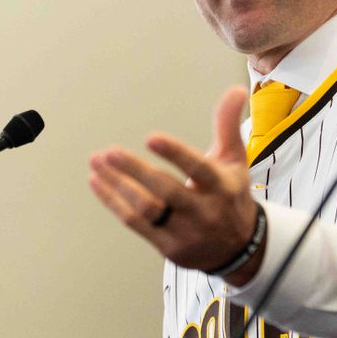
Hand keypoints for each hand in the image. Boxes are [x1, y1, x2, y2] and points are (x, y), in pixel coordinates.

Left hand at [88, 86, 262, 284]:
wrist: (239, 249)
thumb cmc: (230, 195)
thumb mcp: (235, 161)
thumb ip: (228, 125)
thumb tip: (236, 89)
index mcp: (221, 187)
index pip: (198, 169)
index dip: (175, 154)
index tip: (152, 138)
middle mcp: (204, 211)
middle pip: (166, 191)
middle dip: (136, 171)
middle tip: (110, 152)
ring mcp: (185, 232)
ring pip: (146, 209)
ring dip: (117, 186)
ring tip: (97, 162)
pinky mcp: (168, 246)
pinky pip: (135, 224)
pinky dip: (113, 202)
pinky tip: (97, 182)